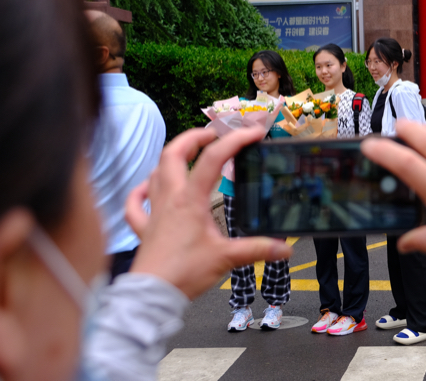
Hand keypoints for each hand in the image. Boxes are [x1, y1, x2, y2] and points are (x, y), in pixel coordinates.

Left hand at [127, 128, 291, 299]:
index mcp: (191, 200)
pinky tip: (148, 188)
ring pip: (156, 171)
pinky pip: (135, 203)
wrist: (152, 295)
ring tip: (189, 155)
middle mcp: (170, 199)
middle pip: (173, 153)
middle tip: (213, 135)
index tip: (253, 134)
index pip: (213, 159)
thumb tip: (286, 247)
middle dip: (193, 138)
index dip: (234, 141)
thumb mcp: (227, 258)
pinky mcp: (144, 228)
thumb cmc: (184, 274)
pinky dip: (141, 190)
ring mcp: (154, 212)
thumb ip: (259, 249)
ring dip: (171, 158)